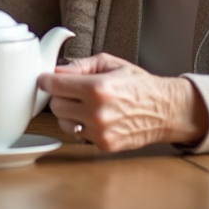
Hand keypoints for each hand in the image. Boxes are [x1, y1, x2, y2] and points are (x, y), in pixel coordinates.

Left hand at [37, 52, 208, 151]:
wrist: (164, 110)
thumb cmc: (138, 84)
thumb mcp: (110, 63)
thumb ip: (80, 65)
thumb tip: (57, 70)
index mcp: (97, 88)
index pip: (54, 85)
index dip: (46, 80)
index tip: (44, 79)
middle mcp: (97, 112)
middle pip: (55, 105)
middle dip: (60, 96)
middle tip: (71, 90)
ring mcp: (100, 132)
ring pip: (63, 122)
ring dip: (68, 113)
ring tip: (85, 105)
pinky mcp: (104, 145)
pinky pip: (78, 135)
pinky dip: (82, 126)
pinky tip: (95, 117)